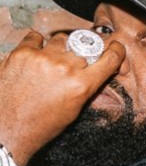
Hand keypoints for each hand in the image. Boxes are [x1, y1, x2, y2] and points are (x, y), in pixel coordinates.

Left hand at [0, 30, 124, 165]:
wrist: (8, 128)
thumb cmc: (41, 125)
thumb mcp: (74, 110)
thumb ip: (88, 86)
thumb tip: (99, 69)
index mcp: (82, 85)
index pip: (110, 57)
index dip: (115, 51)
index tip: (114, 48)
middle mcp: (65, 68)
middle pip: (85, 46)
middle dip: (81, 55)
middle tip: (71, 65)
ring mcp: (43, 58)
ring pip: (62, 39)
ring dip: (59, 49)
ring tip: (50, 64)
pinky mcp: (23, 53)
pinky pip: (36, 37)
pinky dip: (37, 45)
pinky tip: (34, 58)